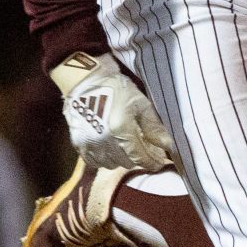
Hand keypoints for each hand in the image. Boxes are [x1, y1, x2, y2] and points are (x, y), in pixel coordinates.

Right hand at [53, 53, 175, 170]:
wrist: (84, 82)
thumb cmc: (115, 89)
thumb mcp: (140, 103)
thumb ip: (153, 126)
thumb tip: (168, 144)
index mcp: (121, 129)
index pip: (140, 157)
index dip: (152, 162)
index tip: (159, 162)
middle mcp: (104, 141)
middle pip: (127, 162)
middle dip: (137, 157)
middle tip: (143, 148)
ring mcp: (89, 144)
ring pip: (112, 164)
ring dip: (121, 158)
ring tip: (125, 145)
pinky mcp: (78, 145)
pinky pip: (95, 162)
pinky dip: (105, 158)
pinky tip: (110, 147)